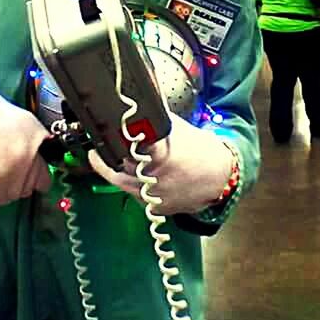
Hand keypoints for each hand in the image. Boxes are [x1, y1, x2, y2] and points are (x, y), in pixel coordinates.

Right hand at [0, 88, 51, 208]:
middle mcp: (9, 177)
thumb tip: (52, 152)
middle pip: (23, 191)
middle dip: (20, 178)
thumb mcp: (32, 124)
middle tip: (10, 160)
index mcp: (27, 160)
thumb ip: (45, 143)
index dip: (40, 173)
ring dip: (2, 185)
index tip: (35, 168)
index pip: (44, 183)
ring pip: (4, 197)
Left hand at [88, 114, 233, 214]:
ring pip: (121, 183)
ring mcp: (154, 195)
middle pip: (116, 166)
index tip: (99, 137)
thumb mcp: (174, 127)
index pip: (122, 146)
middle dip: (107, 157)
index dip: (108, 141)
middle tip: (99, 150)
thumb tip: (133, 111)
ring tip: (109, 161)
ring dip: (115, 172)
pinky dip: (132, 185)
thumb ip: (152, 120)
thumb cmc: (199, 148)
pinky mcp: (155, 207)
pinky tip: (135, 175)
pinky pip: (135, 196)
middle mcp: (153, 177)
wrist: (221, 175)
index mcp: (157, 153)